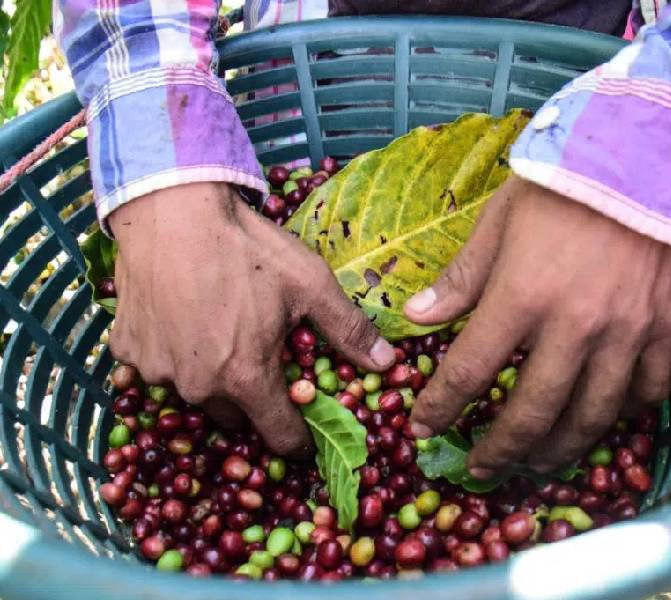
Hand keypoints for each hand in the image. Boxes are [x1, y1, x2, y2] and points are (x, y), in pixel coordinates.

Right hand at [109, 183, 395, 455]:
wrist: (172, 209)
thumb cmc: (248, 249)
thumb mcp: (310, 285)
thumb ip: (349, 329)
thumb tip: (388, 363)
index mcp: (248, 379)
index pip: (278, 436)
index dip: (296, 439)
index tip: (303, 433)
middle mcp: (199, 387)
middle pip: (235, 417)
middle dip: (252, 400)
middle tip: (260, 362)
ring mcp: (158, 371)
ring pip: (195, 391)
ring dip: (211, 376)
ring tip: (220, 333)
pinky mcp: (128, 350)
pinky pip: (159, 366)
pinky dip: (174, 353)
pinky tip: (184, 318)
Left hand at [405, 176, 670, 475]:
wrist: (649, 158)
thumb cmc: (564, 185)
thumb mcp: (498, 222)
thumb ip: (460, 278)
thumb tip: (416, 316)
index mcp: (520, 296)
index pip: (468, 371)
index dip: (440, 407)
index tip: (422, 428)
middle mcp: (572, 327)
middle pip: (530, 413)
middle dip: (499, 450)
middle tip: (478, 469)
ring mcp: (624, 333)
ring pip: (589, 417)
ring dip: (556, 451)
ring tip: (533, 464)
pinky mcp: (664, 330)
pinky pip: (645, 392)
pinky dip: (621, 415)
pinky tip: (599, 419)